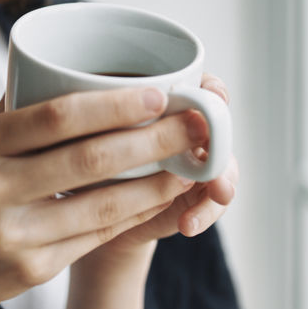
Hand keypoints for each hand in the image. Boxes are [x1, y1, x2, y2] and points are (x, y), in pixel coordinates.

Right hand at [0, 87, 205, 308]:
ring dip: (154, 185)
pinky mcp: (32, 268)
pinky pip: (97, 237)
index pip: (58, 116)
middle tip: (193, 126)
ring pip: (101, 205)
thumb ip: (25, 106)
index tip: (159, 94)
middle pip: (89, 159)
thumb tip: (78, 60)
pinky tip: (160, 199)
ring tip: (189, 166)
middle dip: (151, 141)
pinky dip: (134, 216)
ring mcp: (13, 232)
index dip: (113, 105)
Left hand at [78, 74, 238, 260]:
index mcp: (169, 101)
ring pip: (224, 163)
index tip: (210, 92)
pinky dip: (204, 213)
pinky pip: (214, 202)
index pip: (201, 83)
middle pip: (220, 123)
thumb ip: (93, 117)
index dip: (210, 86)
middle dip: (221, 134)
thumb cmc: (84, 154)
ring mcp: (198, 161)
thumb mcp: (86, 134)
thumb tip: (83, 96)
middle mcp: (188, 128)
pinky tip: (188, 225)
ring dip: (223, 177)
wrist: (91, 206)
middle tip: (212, 137)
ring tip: (219, 192)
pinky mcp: (199, 195)